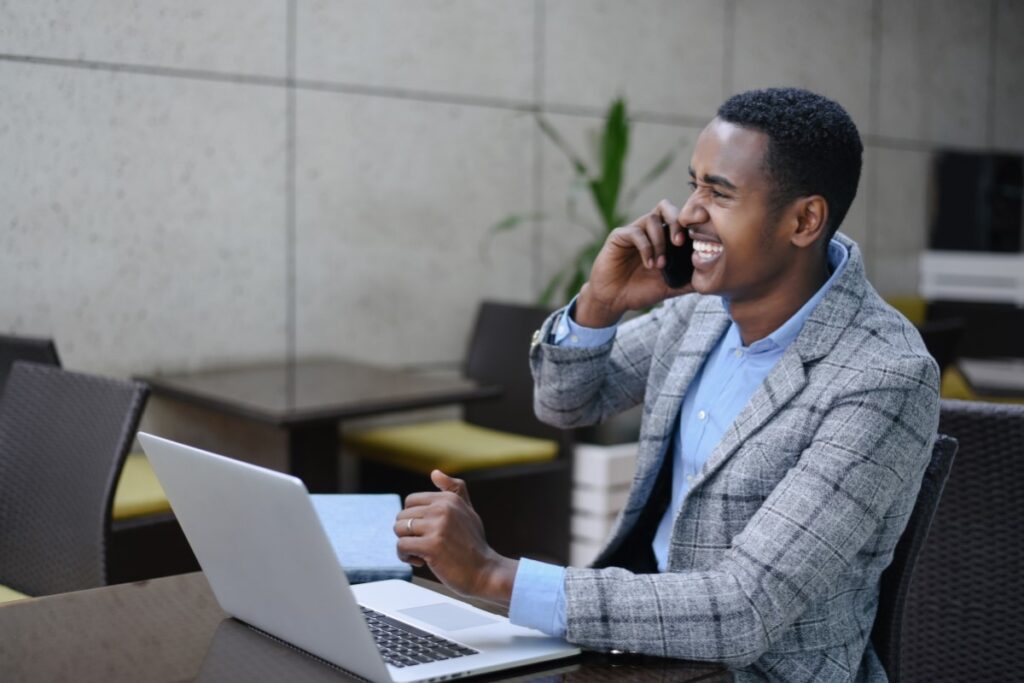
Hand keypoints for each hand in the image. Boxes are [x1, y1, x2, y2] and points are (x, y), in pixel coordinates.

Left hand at [395, 470, 517, 606]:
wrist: (486, 572)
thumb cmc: (474, 544)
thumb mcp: (468, 511)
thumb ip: (453, 490)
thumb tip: (434, 472)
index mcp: (449, 499)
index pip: (411, 501)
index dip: (413, 519)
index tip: (426, 532)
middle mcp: (443, 509)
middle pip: (402, 516)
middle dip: (408, 533)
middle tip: (424, 545)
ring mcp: (437, 527)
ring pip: (399, 530)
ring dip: (405, 545)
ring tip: (421, 553)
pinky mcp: (432, 546)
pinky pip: (401, 546)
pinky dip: (405, 557)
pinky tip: (420, 562)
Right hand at [576, 199, 693, 326]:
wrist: (614, 300)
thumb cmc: (641, 291)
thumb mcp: (671, 286)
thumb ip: (689, 279)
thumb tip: (713, 277)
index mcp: (662, 237)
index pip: (679, 218)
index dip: (690, 223)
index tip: (699, 239)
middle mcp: (648, 230)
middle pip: (665, 207)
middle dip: (676, 221)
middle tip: (680, 243)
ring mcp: (633, 231)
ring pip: (652, 218)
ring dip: (660, 242)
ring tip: (661, 264)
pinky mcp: (618, 236)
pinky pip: (636, 232)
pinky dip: (646, 248)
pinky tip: (649, 265)